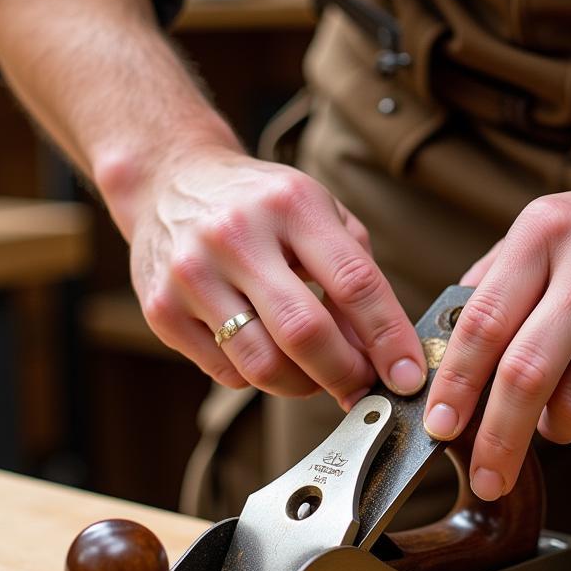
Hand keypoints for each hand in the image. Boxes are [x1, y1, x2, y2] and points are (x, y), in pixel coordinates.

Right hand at [116, 146, 425, 408]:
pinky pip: (226, 372)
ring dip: (304, 386)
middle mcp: (235, 235)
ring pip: (262, 365)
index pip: (353, 282)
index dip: (388, 338)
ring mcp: (192, 275)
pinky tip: (270, 355)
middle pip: (304, 332)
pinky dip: (260, 378)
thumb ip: (356, 276)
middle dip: (346, 375)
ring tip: (319, 376)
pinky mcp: (162, 311)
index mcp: (290, 204)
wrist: (169, 182)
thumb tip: (384, 353)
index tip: (408, 377)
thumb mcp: (319, 214)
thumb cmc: (262, 205)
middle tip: (364, 388)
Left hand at [423, 167, 570, 499]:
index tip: (439, 425)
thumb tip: (440, 342)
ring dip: (555, 427)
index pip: (483, 322)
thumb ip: (495, 279)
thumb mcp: (548, 227)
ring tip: (554, 415)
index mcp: (544, 233)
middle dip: (498, 439)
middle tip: (488, 477)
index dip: (454, 383)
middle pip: (526, 374)